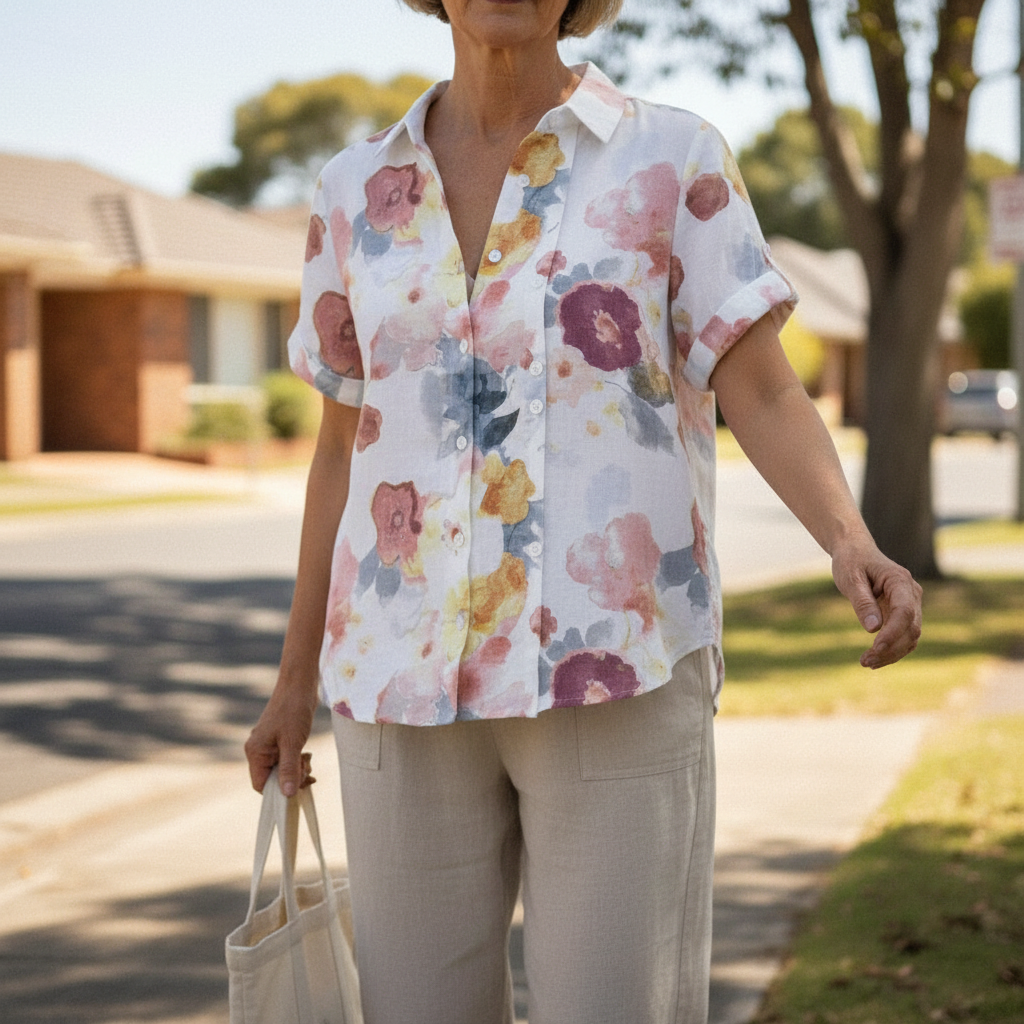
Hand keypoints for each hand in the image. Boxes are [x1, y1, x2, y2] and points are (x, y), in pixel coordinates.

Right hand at [244, 681, 318, 795]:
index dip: (278, 791)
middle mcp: (258, 750)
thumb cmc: (294, 710)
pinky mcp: (279, 741)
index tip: (297, 787)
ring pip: (281, 770)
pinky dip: (297, 761)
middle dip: (291, 778)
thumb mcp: (293, 743)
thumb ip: (289, 769)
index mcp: (255, 752)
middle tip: (307, 769)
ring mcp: (268, 745)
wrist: (300, 685)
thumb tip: (287, 795)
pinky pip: (286, 759)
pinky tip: (306, 754)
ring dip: (296, 770)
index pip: (261, 785)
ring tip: (307, 759)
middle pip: (272, 779)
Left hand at [831, 538, 922, 668]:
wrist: (856, 551)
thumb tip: (873, 629)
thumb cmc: (851, 562)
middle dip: (890, 648)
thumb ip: (862, 602)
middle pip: (911, 628)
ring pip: (910, 636)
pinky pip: (904, 636)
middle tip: (865, 661)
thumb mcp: (850, 578)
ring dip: (892, 653)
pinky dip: (892, 650)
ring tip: (866, 662)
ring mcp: (911, 604)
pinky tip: (874, 659)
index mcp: (900, 581)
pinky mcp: (903, 613)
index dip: (893, 633)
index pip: (904, 612)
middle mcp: (911, 593)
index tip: (875, 648)